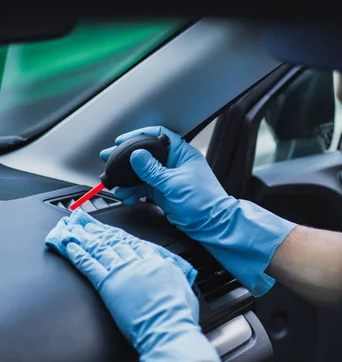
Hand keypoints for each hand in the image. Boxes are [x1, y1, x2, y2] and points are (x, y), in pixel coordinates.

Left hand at [45, 214, 220, 361]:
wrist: (167, 326)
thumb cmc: (178, 315)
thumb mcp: (185, 290)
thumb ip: (176, 277)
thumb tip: (174, 273)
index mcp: (157, 263)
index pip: (136, 245)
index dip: (121, 238)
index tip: (112, 233)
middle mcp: (138, 263)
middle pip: (115, 243)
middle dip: (100, 233)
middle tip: (88, 225)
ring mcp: (122, 271)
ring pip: (100, 249)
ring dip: (85, 239)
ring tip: (75, 231)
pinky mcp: (108, 284)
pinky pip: (89, 264)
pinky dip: (77, 254)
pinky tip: (70, 247)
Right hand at [100, 126, 296, 295]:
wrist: (212, 225)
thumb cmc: (203, 201)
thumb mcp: (174, 183)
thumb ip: (153, 170)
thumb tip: (136, 155)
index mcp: (181, 153)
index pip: (157, 135)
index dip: (138, 135)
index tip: (122, 140)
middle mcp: (173, 163)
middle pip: (145, 154)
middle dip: (126, 158)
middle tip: (108, 158)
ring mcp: (167, 178)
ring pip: (141, 173)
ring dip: (127, 178)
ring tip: (114, 183)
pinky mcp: (163, 192)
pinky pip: (143, 188)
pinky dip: (133, 191)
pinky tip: (127, 195)